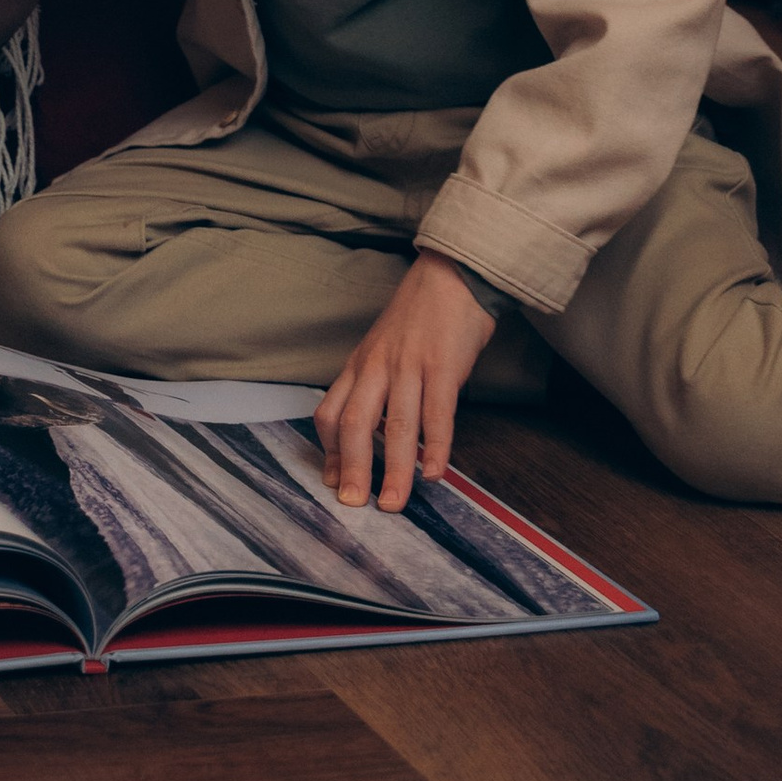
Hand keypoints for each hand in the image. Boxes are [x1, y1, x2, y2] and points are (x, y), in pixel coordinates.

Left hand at [314, 253, 498, 514]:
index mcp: (359, 364)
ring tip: (394, 503)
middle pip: (355, 423)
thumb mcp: (381, 348)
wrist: (451, 276)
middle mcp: (377, 366)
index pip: (331, 413)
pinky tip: (434, 472)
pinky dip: (435, 448)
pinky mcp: (443, 366)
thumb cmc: (418, 318)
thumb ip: (373, 387)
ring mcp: (409, 365)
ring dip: (394, 470)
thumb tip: (373, 435)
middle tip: (354, 504)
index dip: (330, 452)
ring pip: (396, 426)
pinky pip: (437, 415)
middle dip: (352, 468)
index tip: (332, 483)